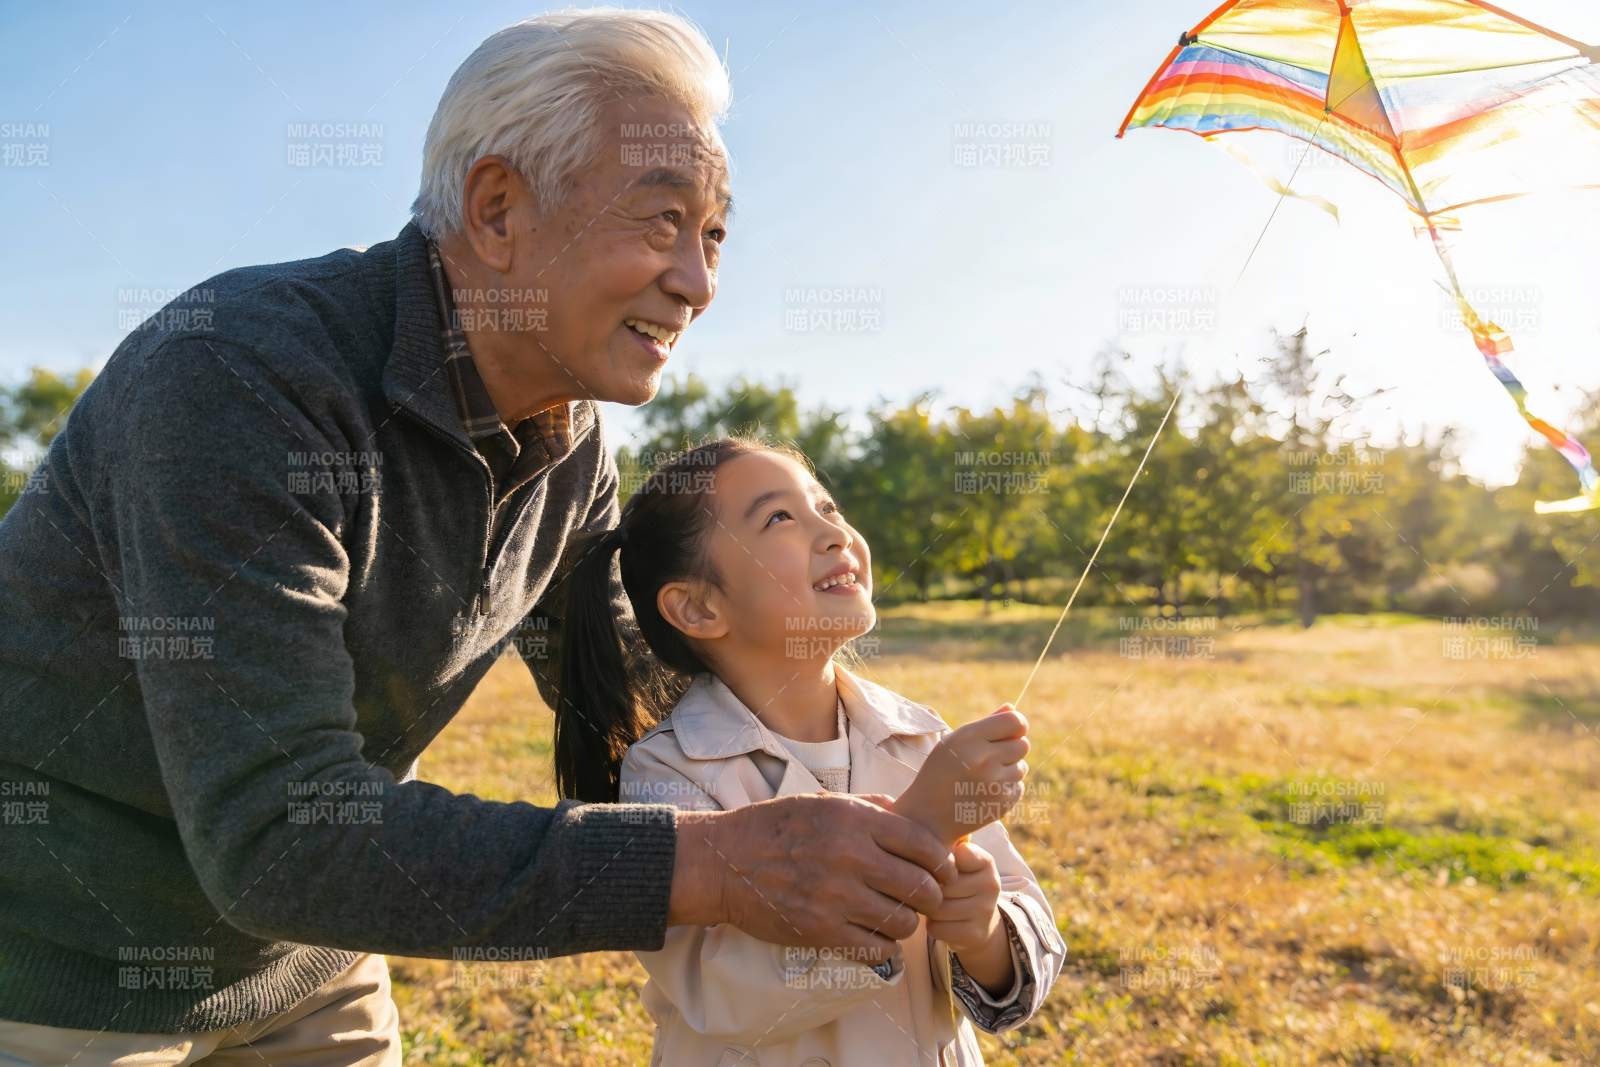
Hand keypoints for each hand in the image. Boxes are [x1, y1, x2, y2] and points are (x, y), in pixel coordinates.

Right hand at [669, 794, 956, 963]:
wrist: (724, 862)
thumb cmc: (774, 827)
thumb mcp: (822, 803)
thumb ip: (867, 808)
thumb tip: (906, 811)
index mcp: (854, 822)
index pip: (924, 845)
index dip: (942, 862)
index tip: (942, 870)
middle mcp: (850, 858)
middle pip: (922, 887)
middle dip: (931, 896)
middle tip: (924, 898)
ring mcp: (836, 897)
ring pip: (903, 922)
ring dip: (907, 923)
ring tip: (897, 916)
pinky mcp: (821, 931)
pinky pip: (876, 948)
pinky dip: (883, 946)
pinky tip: (875, 936)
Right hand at [894, 705, 1028, 842]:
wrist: (927, 817)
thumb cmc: (939, 773)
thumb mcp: (954, 742)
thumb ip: (986, 724)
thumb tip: (1013, 708)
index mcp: (969, 739)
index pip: (1015, 722)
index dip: (1016, 724)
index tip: (1010, 730)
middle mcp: (984, 760)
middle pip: (1023, 744)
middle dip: (1011, 748)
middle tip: (990, 757)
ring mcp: (995, 784)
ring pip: (1022, 767)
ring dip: (1008, 769)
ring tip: (982, 777)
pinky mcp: (1003, 804)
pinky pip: (1018, 786)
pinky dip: (1006, 788)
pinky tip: (984, 792)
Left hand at [924, 838, 1002, 953]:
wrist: (980, 922)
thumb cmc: (956, 882)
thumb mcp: (953, 858)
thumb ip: (935, 838)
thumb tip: (892, 803)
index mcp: (985, 860)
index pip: (948, 858)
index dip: (932, 864)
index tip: (936, 867)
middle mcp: (991, 883)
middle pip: (938, 884)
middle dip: (928, 888)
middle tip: (933, 888)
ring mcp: (986, 910)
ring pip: (936, 907)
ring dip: (927, 908)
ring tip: (937, 904)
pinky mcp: (977, 933)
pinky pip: (938, 928)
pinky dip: (932, 926)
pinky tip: (941, 921)